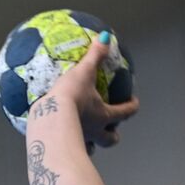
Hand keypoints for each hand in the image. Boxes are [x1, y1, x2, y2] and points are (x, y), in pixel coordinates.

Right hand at [42, 33, 139, 148]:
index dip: (132, 107)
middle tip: (112, 129)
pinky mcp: (63, 146)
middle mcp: (95, 131)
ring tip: (88, 139)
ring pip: (92, 148)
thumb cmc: (71, 97)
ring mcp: (81, 141)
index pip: (124, 112)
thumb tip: (106, 37)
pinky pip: (68, 147)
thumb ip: (95, 55)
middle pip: (111, 139)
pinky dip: (67, 144)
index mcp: (104, 115)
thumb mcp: (83, 72)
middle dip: (113, 135)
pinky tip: (59, 140)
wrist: (49, 120)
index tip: (134, 102)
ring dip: (93, 144)